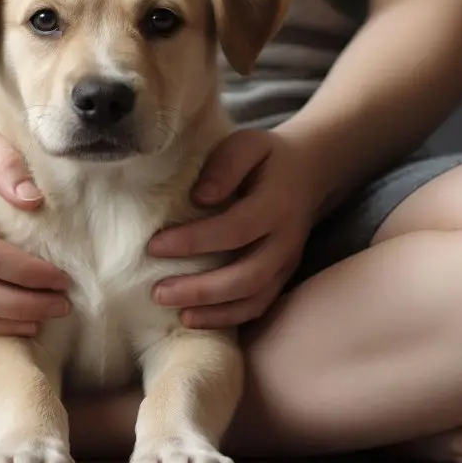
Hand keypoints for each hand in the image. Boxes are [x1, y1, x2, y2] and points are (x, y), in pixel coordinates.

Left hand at [147, 128, 324, 327]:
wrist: (307, 172)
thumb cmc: (266, 158)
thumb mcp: (248, 144)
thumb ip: (224, 165)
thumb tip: (199, 198)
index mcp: (277, 204)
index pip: (235, 229)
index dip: (194, 241)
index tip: (154, 246)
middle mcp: (286, 240)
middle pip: (247, 276)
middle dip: (201, 289)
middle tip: (158, 292)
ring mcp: (286, 263)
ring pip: (254, 299)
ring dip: (213, 311)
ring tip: (175, 313)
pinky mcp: (281, 277)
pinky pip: (257, 307)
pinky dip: (227, 318)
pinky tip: (194, 319)